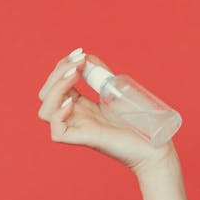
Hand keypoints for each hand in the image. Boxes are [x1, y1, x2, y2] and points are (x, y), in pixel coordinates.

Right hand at [36, 48, 172, 173]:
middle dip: (57, 72)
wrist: (154, 147)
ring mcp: (79, 129)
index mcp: (80, 107)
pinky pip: (57, 131)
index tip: (80, 53)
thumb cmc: (137, 124)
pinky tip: (71, 103)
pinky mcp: (86, 140)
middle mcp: (75, 117)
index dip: (62, 66)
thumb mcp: (115, 92)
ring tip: (75, 75)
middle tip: (79, 62)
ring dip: (55, 88)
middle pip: (46, 95)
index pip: (56, 84)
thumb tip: (87, 56)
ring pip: (45, 111)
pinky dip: (58, 115)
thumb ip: (101, 75)